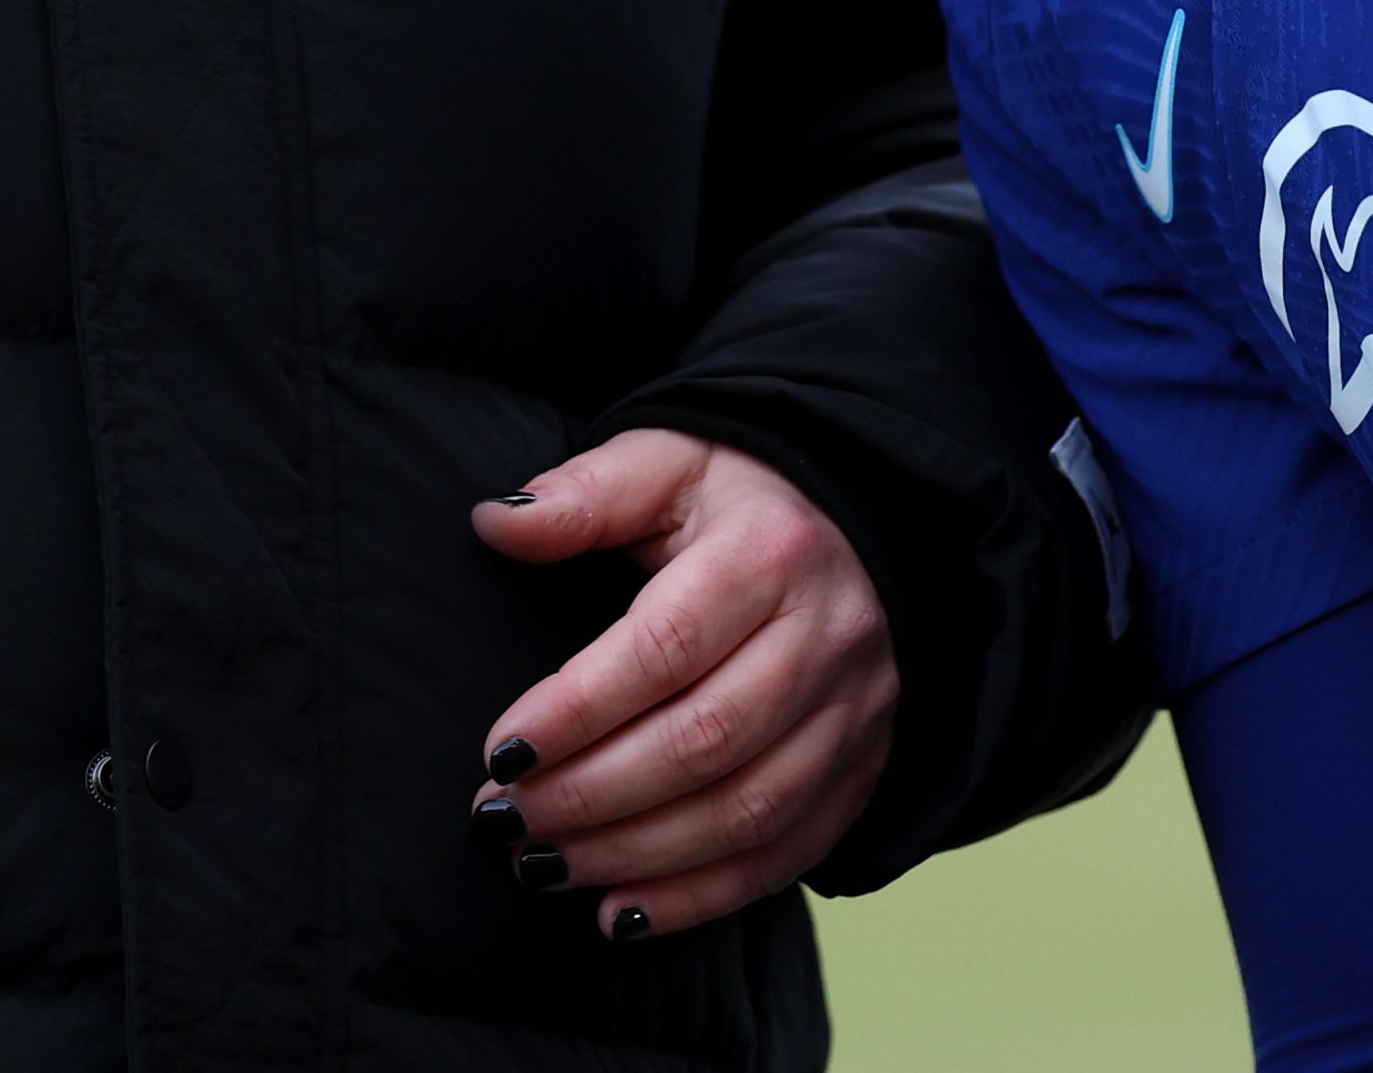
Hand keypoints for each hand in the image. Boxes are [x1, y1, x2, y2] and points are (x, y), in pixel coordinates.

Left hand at [467, 429, 898, 942]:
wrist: (878, 528)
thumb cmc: (747, 495)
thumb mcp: (671, 459)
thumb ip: (586, 493)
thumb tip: (494, 521)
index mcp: (772, 552)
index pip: (667, 646)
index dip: (578, 709)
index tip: (500, 752)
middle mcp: (826, 639)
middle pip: (705, 742)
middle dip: (590, 796)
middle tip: (500, 820)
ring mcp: (854, 715)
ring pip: (744, 812)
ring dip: (632, 855)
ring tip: (539, 865)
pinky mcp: (862, 772)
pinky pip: (784, 855)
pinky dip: (700, 898)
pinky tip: (619, 912)